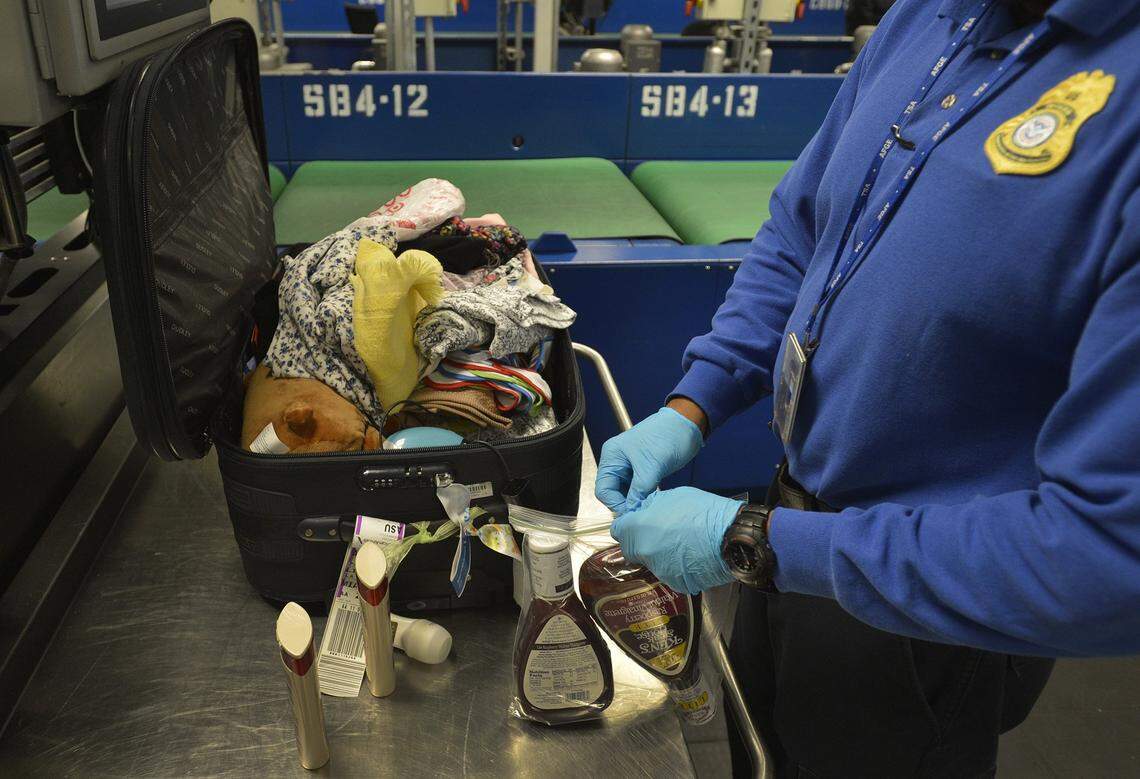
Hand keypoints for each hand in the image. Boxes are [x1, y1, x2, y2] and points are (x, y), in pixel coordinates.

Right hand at [594, 407, 704, 514]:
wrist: (686, 425)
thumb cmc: (667, 435)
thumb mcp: (651, 466)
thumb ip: (639, 490)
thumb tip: (631, 510)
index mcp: (612, 456)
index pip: (603, 489)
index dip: (615, 503)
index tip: (631, 512)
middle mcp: (618, 462)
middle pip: (613, 492)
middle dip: (625, 503)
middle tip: (640, 512)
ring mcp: (631, 467)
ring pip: (626, 493)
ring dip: (635, 501)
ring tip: (648, 507)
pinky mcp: (644, 471)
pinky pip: (638, 490)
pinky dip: (644, 497)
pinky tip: (652, 501)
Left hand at [611, 487, 742, 594]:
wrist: (730, 537)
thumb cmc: (703, 513)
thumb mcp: (672, 496)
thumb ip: (649, 506)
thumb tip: (640, 511)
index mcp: (639, 529)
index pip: (618, 530)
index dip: (626, 524)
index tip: (635, 522)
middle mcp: (644, 552)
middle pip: (630, 548)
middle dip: (639, 540)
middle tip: (659, 531)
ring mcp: (659, 569)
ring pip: (649, 560)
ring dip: (657, 552)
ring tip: (678, 542)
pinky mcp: (674, 582)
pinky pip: (667, 572)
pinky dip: (673, 565)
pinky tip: (687, 554)